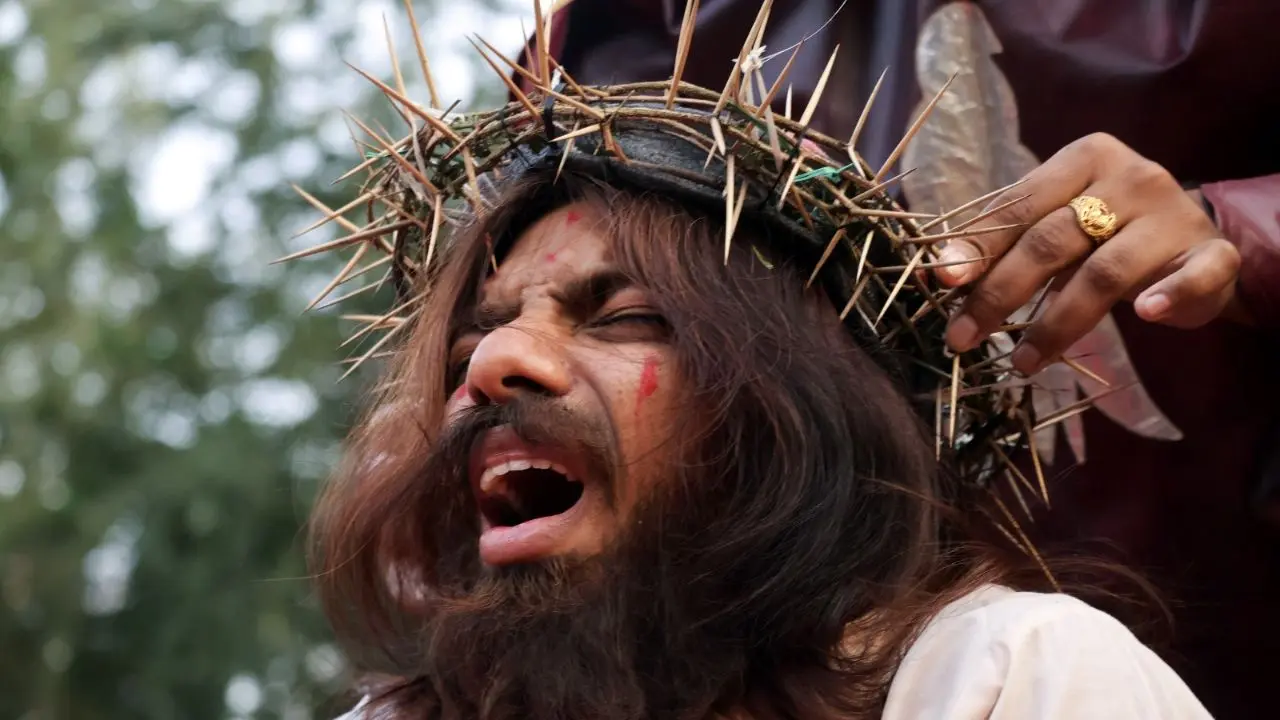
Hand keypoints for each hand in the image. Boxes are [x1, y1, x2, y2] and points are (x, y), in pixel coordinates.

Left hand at [933, 132, 1241, 374]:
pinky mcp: (1213, 253)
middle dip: (1000, 293)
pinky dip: (1170, 294)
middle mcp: (1130, 177)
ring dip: (1056, 324)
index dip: (979, 246)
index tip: (943, 281)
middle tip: (963, 337)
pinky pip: (1194, 275)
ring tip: (1022, 362)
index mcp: (1083, 159)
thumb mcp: (1054, 225)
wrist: (1193, 239)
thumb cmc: (1106, 232)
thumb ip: (1004, 242)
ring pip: (1105, 272)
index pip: (1019, 205)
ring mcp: (1173, 215)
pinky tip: (1146, 314)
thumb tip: (936, 273)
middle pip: (1052, 241)